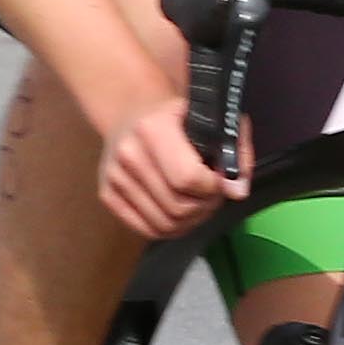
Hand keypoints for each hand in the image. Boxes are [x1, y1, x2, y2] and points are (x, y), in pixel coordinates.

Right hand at [95, 91, 240, 239]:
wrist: (131, 114)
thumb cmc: (178, 118)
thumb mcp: (212, 121)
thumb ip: (235, 152)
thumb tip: (237, 192)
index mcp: (152, 128)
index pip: (187, 177)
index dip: (212, 187)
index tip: (219, 179)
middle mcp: (128, 153)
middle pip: (177, 206)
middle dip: (205, 207)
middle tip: (212, 195)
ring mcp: (114, 176)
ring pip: (164, 224)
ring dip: (190, 221)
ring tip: (197, 203)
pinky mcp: (106, 194)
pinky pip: (146, 230)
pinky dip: (170, 229)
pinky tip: (179, 213)